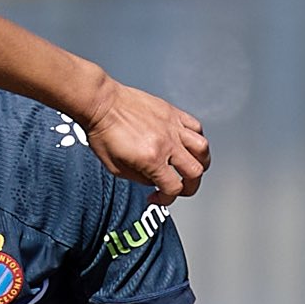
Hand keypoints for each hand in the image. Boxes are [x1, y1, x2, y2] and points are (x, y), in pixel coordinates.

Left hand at [81, 78, 208, 201]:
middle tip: (180, 187)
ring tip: (191, 166)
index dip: (167, 199)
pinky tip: (187, 143)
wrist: (101, 104)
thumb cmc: (102, 131)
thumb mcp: (114, 167)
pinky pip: (196, 127)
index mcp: (151, 159)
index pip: (173, 188)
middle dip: (190, 186)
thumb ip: (138, 178)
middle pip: (195, 172)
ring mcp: (172, 127)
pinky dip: (196, 138)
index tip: (158, 197)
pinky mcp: (173, 113)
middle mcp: (167, 143)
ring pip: (202, 149)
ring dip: (200, 162)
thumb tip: (152, 181)